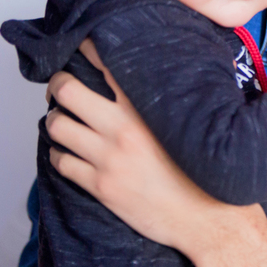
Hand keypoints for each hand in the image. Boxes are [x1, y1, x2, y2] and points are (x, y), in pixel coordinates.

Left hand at [46, 39, 266, 266]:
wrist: (210, 221)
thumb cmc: (207, 173)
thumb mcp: (195, 125)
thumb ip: (174, 100)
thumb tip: (165, 75)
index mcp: (148, 108)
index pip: (106, 63)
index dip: (86, 48)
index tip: (80, 45)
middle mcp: (123, 129)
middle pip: (66, 91)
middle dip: (58, 85)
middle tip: (62, 87)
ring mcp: (108, 159)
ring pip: (57, 126)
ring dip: (56, 120)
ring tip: (65, 121)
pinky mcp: (100, 186)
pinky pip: (61, 162)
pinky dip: (61, 155)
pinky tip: (72, 153)